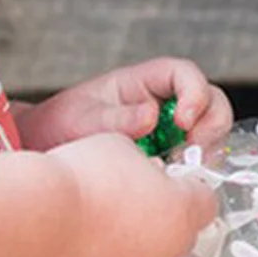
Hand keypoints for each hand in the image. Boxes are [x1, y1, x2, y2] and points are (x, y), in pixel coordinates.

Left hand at [16, 58, 232, 152]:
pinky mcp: (169, 156)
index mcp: (144, 81)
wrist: (46, 153)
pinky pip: (196, 160)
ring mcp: (170, 131)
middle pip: (210, 102)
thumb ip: (116, 118)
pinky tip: (177, 182)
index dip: (194, 93)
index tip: (184, 122)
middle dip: (211, 126)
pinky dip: (195, 171)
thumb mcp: (82, 119)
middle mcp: (163, 102)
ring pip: (209, 132)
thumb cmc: (59, 126)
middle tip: (194, 153)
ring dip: (207, 151)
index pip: (184, 74)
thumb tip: (152, 117)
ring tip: (182, 170)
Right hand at [48, 134, 217, 256]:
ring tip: (115, 205)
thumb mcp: (124, 146)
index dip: (190, 184)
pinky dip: (123, 244)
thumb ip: (148, 162)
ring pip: (159, 245)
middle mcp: (170, 245)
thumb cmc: (83, 179)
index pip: (207, 199)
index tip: (173, 174)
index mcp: (184, 210)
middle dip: (171, 207)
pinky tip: (99, 224)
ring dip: (147, 227)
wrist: (39, 215)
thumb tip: (147, 171)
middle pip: (187, 226)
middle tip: (143, 187)